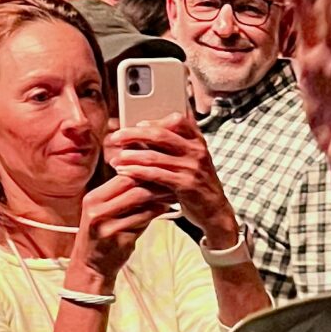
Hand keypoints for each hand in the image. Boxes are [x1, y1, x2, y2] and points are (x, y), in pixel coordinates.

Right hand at [68, 170, 169, 286]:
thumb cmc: (103, 237)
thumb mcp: (106, 213)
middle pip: (130, 185)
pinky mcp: (118, 237)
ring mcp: (106, 223)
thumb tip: (150, 178)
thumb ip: (124, 197)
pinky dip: (157, 211)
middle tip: (172, 180)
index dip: (142, 171)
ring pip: (139, 200)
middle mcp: (96, 209)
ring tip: (173, 193)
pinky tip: (166, 208)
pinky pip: (143, 219)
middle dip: (153, 181)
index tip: (160, 170)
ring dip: (159, 196)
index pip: (121, 176)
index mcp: (93, 198)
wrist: (91, 267)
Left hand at [103, 112, 238, 246]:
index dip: (155, 120)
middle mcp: (197, 151)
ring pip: (154, 156)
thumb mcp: (192, 161)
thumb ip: (174, 147)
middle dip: (133, 134)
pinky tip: (124, 171)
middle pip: (160, 134)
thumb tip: (143, 133)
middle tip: (115, 137)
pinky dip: (136, 172)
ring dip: (130, 156)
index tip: (137, 124)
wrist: (215, 211)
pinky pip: (156, 174)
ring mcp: (192, 167)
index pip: (177, 120)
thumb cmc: (197, 185)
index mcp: (198, 141)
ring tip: (115, 158)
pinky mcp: (186, 184)